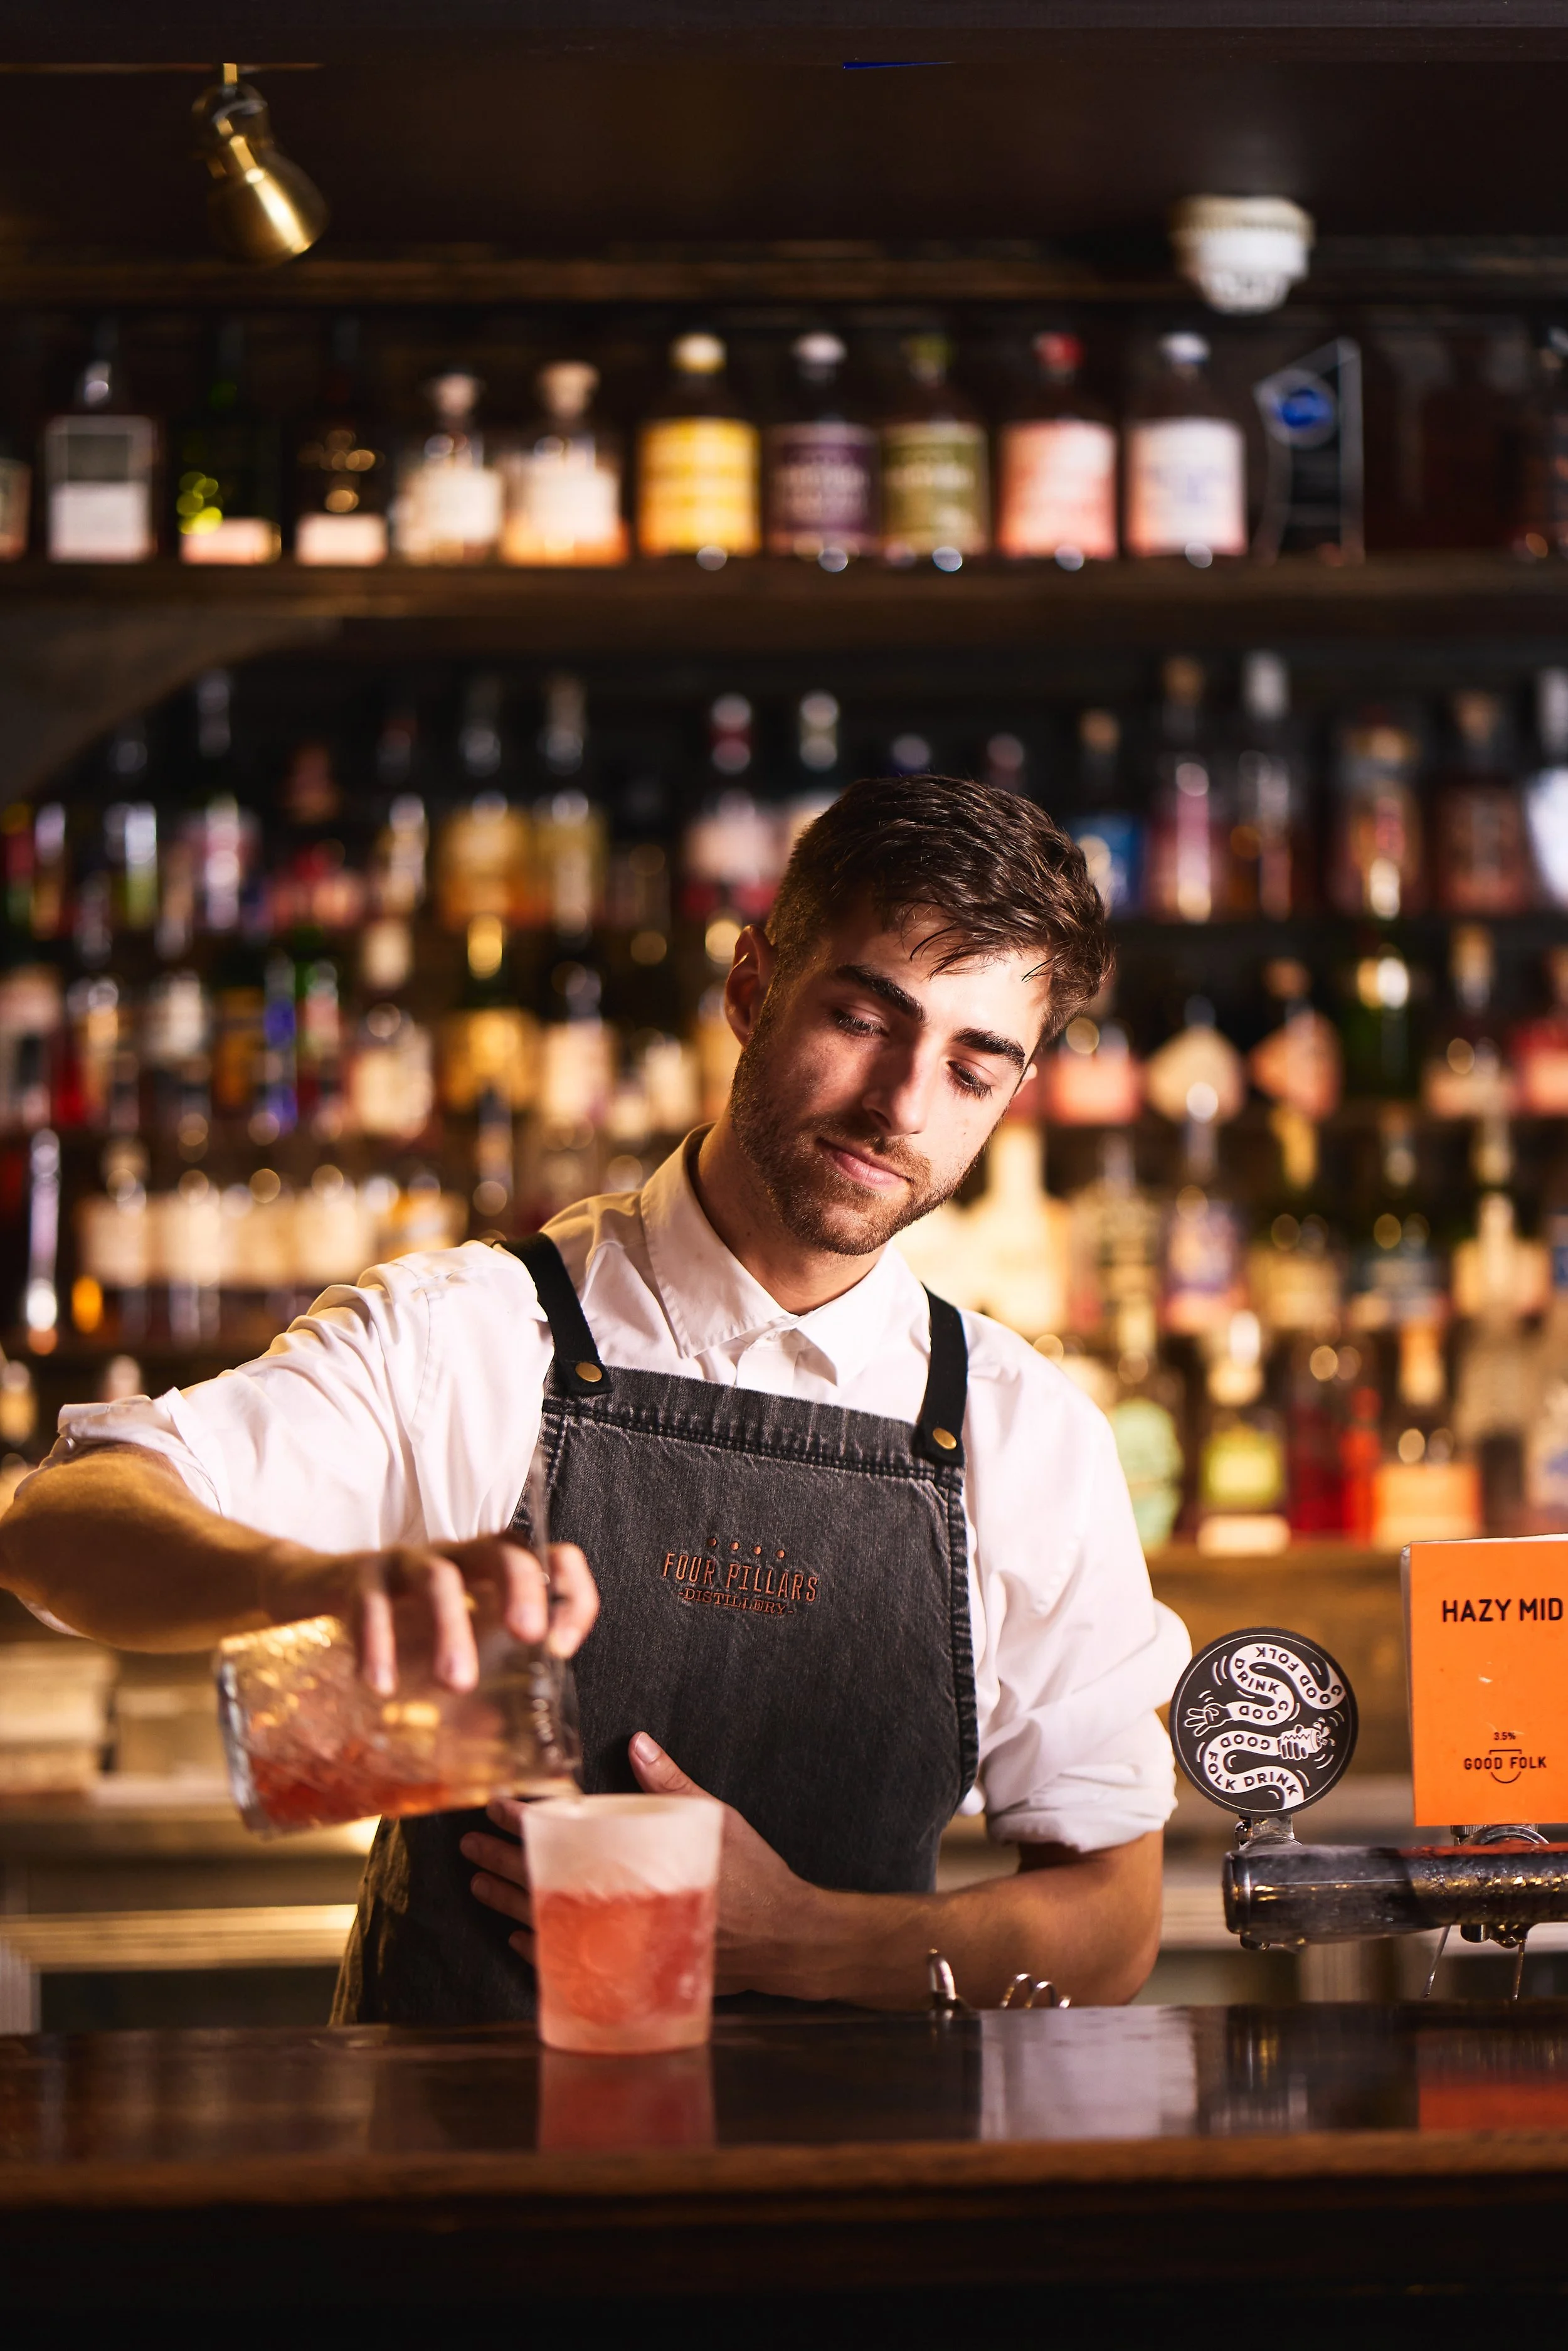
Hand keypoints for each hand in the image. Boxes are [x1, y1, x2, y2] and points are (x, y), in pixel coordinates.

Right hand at [274, 1535, 597, 1696]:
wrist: (310, 1588)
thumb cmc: (397, 1624)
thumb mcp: (446, 1647)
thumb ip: (477, 1685)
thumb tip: (507, 1746)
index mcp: (492, 1575)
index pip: (553, 1559)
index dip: (572, 1594)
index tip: (562, 1646)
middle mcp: (457, 1558)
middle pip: (505, 1551)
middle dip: (523, 1591)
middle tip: (528, 1637)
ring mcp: (408, 1562)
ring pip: (439, 1578)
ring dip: (451, 1629)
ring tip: (456, 1683)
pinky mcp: (360, 1574)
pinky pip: (372, 1601)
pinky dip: (379, 1640)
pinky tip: (382, 1683)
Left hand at [464, 1731, 813, 1993]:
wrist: (785, 1941)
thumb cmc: (755, 1875)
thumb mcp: (715, 1819)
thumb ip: (672, 1785)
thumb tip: (638, 1743)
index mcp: (639, 1862)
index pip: (565, 1838)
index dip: (527, 1820)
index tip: (497, 1804)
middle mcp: (623, 1908)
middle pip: (546, 1883)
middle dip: (503, 1861)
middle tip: (468, 1844)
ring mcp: (624, 1946)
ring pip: (550, 1924)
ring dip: (510, 1903)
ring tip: (477, 1886)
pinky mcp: (631, 1972)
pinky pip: (572, 1964)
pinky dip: (542, 1948)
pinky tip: (520, 1936)